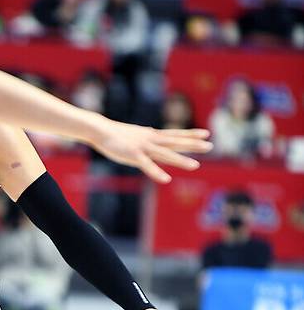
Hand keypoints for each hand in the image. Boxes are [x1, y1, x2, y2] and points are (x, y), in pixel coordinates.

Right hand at [92, 121, 211, 184]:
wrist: (100, 130)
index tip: (206, 133)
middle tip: (211, 146)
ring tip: (196, 165)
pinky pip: (147, 166)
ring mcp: (143, 148)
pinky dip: (157, 173)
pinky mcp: (133, 155)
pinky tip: (167, 179)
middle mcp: (151, 140)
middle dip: (193, 145)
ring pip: (166, 154)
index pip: (175, 134)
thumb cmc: (115, 134)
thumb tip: (152, 137)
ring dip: (181, 160)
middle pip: (176, 142)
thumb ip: (146, 139)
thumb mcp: (135, 136)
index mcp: (152, 136)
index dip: (191, 134)